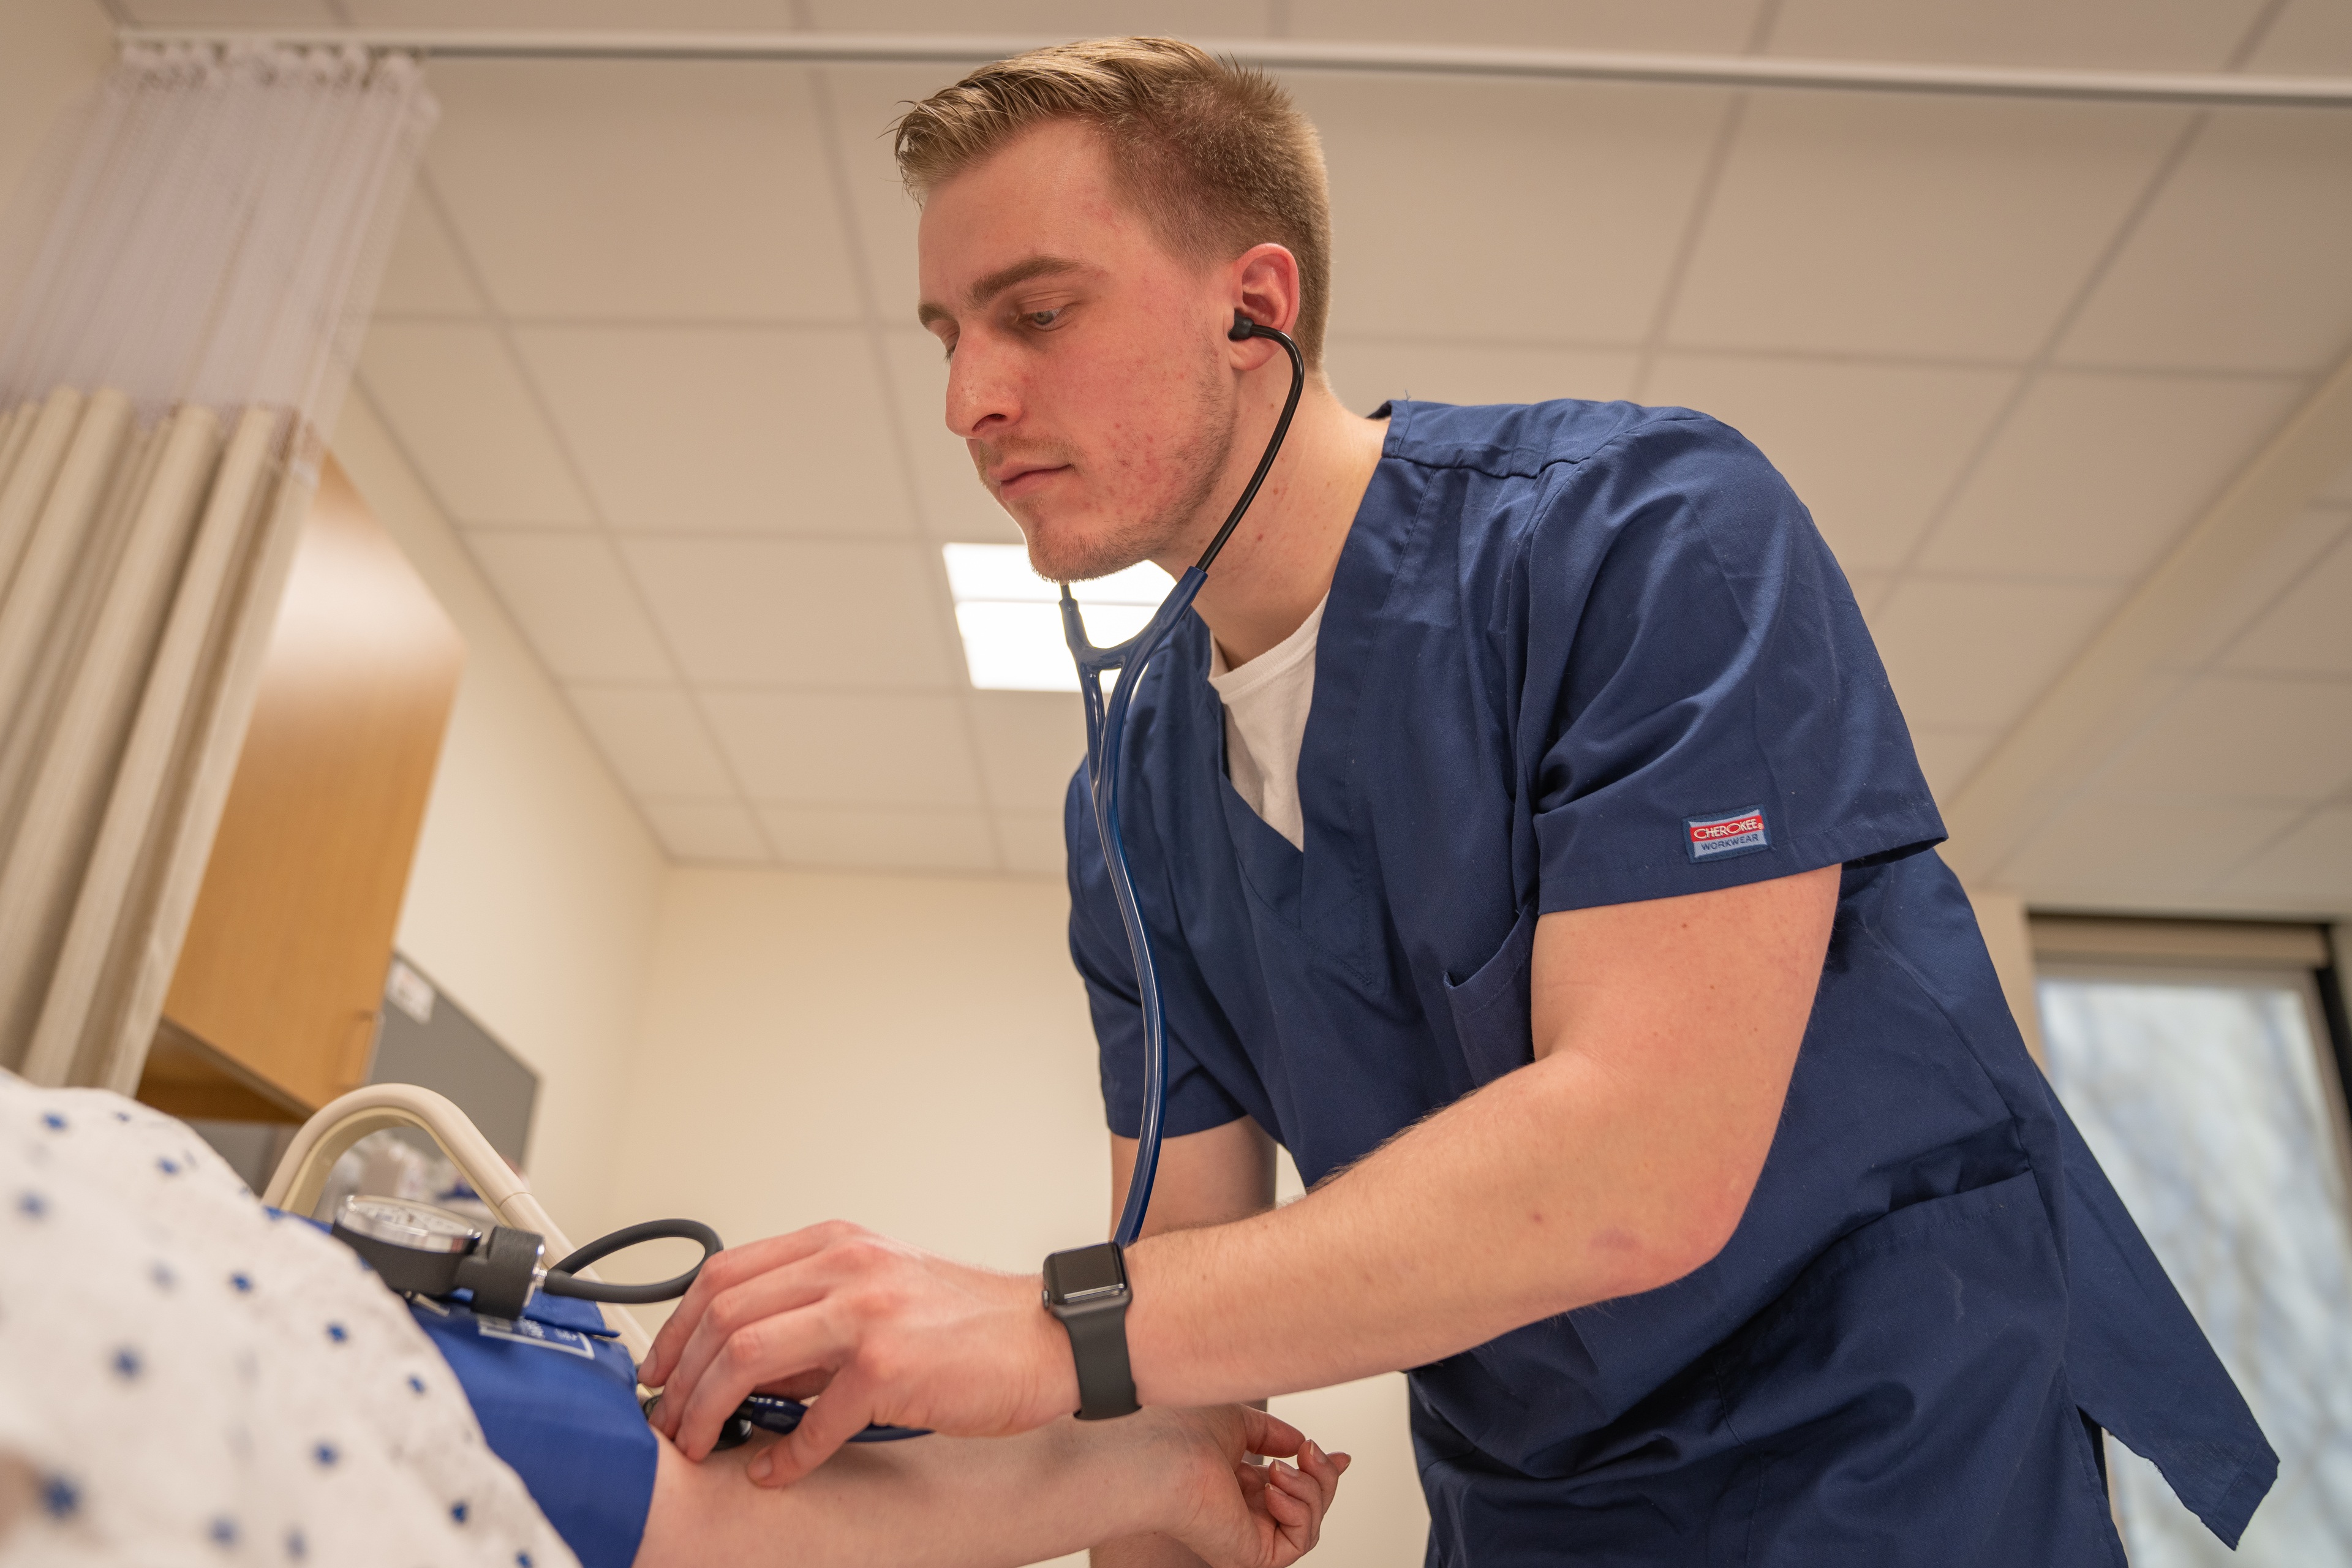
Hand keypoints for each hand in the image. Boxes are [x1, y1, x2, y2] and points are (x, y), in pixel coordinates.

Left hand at [638, 1221, 1078, 1480]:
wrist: (1050, 1336)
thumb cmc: (974, 1322)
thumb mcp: (884, 1293)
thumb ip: (816, 1318)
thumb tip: (751, 1370)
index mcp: (839, 1245)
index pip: (726, 1273)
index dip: (677, 1327)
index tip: (661, 1369)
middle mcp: (847, 1267)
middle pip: (723, 1313)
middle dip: (680, 1376)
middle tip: (670, 1419)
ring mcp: (866, 1312)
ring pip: (746, 1353)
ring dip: (709, 1408)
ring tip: (702, 1443)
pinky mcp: (888, 1366)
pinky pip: (811, 1420)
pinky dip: (782, 1454)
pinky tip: (775, 1470)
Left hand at [1158, 1407, 1349, 1567]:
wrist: (1161, 1457)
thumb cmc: (1180, 1433)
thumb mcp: (1236, 1420)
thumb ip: (1272, 1433)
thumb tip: (1299, 1444)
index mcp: (1234, 1482)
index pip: (1288, 1487)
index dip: (1320, 1473)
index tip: (1341, 1456)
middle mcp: (1241, 1510)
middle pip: (1308, 1503)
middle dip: (1323, 1476)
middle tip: (1313, 1451)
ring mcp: (1248, 1534)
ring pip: (1310, 1521)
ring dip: (1311, 1488)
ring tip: (1279, 1468)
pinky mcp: (1253, 1554)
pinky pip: (1301, 1539)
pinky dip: (1298, 1510)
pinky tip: (1272, 1489)